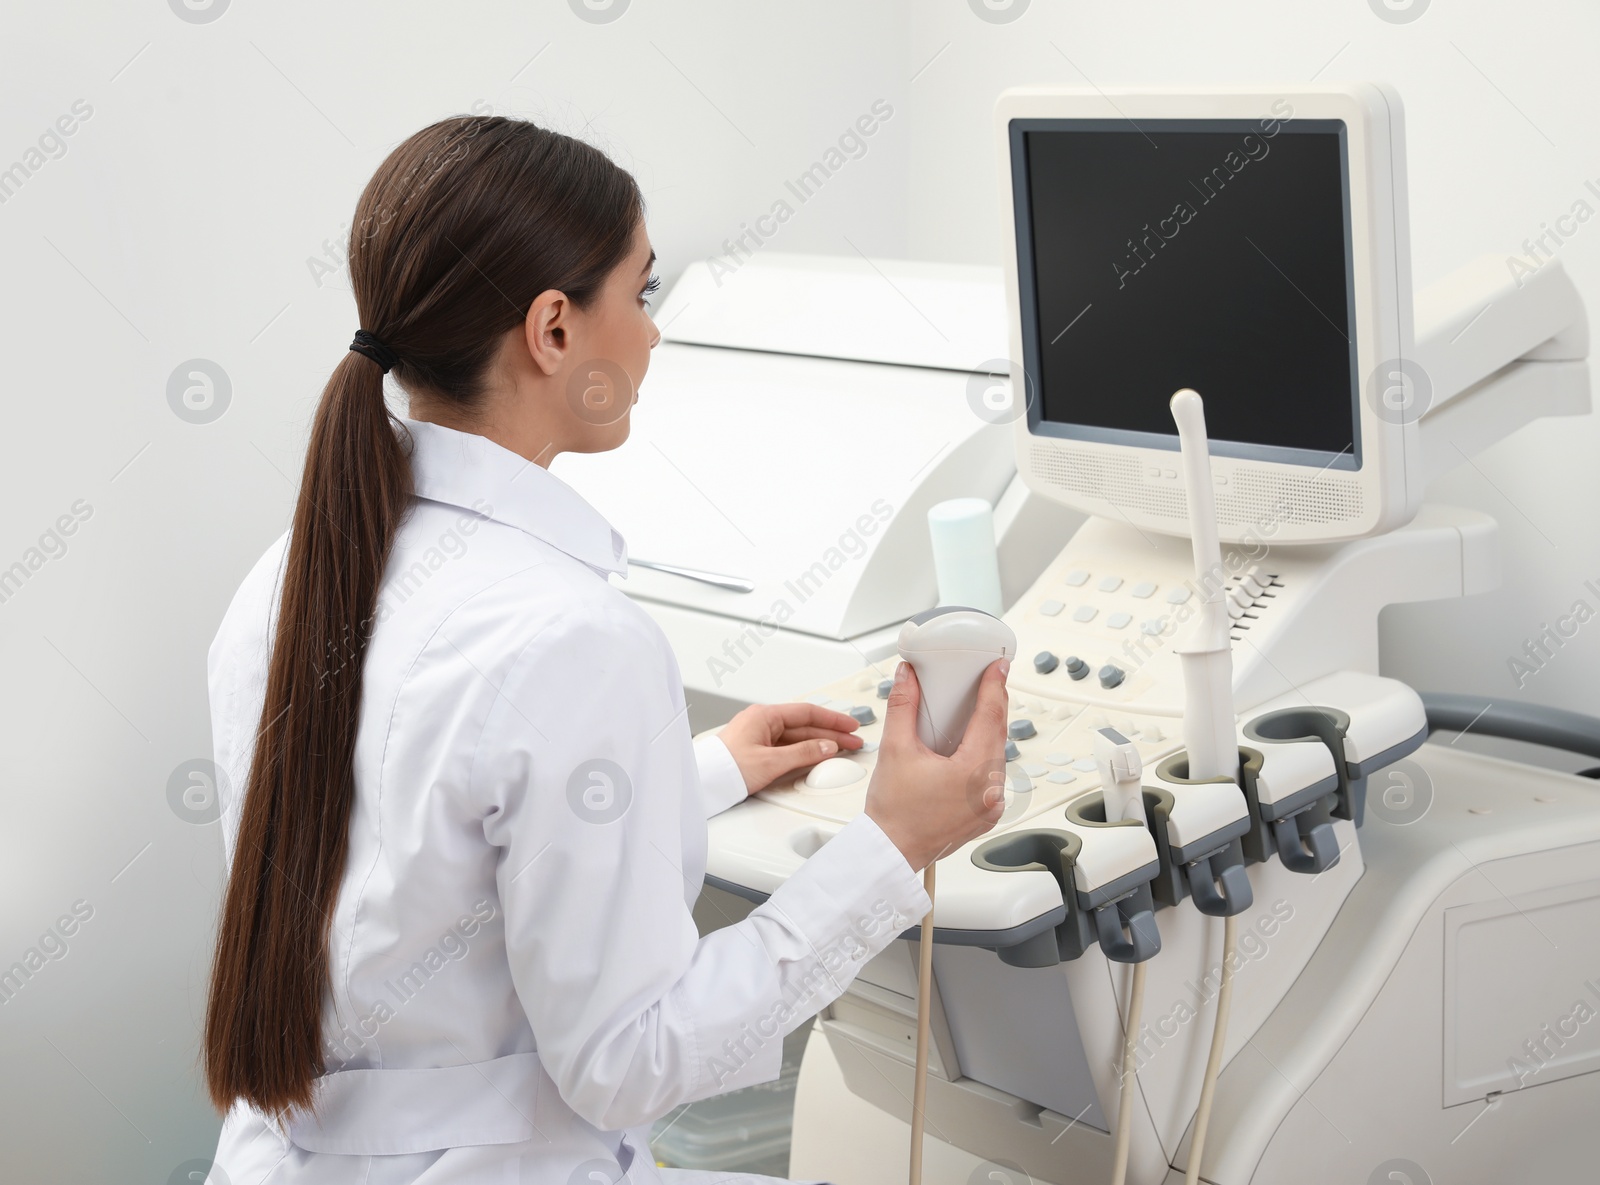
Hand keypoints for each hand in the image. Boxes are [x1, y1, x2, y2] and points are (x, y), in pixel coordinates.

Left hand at [716, 702, 864, 793]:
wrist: (704, 784)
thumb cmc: (726, 768)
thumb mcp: (771, 762)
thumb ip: (803, 753)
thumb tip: (827, 747)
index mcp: (764, 716)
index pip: (807, 712)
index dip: (832, 719)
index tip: (850, 726)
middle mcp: (762, 722)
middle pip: (804, 725)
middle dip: (831, 733)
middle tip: (853, 742)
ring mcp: (760, 735)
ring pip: (797, 736)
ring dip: (820, 743)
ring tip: (841, 750)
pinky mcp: (758, 749)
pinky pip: (788, 746)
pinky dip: (805, 750)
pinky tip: (818, 756)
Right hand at [863, 657, 1009, 872]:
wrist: (890, 852)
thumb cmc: (893, 813)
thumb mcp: (895, 749)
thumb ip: (903, 706)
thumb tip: (908, 678)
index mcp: (974, 773)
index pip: (991, 717)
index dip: (995, 686)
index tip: (998, 667)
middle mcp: (989, 791)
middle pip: (997, 735)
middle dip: (992, 705)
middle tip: (986, 681)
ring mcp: (991, 805)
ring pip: (995, 756)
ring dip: (986, 732)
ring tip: (971, 713)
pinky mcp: (985, 814)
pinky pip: (990, 776)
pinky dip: (981, 757)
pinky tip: (965, 749)